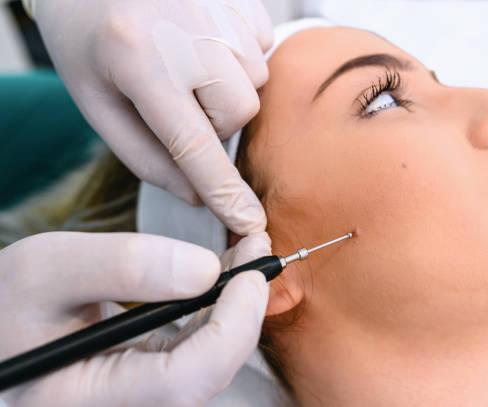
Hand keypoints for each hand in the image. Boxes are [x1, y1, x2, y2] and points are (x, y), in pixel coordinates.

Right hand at [0, 232, 268, 405]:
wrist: (2, 322)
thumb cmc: (11, 300)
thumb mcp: (50, 268)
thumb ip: (125, 265)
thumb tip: (206, 270)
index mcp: (86, 400)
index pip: (184, 381)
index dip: (231, 328)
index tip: (250, 274)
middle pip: (209, 374)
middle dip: (244, 311)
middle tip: (257, 251)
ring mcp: (140, 397)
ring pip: (210, 362)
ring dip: (236, 306)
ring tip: (246, 253)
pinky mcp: (150, 377)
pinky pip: (198, 350)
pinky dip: (216, 309)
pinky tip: (222, 273)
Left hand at [31, 0, 272, 234]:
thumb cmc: (86, 38)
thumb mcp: (97, 102)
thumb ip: (144, 154)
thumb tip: (195, 193)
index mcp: (140, 60)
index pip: (194, 144)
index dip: (223, 191)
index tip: (249, 223)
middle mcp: (188, 33)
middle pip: (239, 113)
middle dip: (216, 123)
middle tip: (179, 101)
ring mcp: (219, 8)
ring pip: (255, 82)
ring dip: (226, 90)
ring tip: (188, 64)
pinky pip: (262, 45)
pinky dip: (239, 56)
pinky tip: (204, 40)